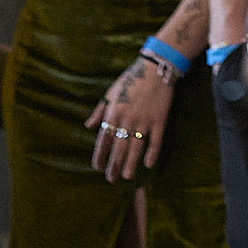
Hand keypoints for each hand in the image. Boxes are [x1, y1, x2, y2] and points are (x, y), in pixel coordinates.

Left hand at [86, 57, 176, 179]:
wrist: (155, 68)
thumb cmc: (131, 80)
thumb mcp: (110, 93)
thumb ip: (99, 111)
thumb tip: (88, 126)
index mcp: (113, 113)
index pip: (104, 139)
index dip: (100, 155)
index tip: (97, 167)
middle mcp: (127, 119)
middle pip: (119, 147)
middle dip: (114, 165)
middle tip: (111, 179)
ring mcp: (144, 121)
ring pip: (136, 148)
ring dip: (130, 163)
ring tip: (127, 176)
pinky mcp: (159, 120)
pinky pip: (156, 141)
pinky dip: (152, 154)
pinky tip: (149, 164)